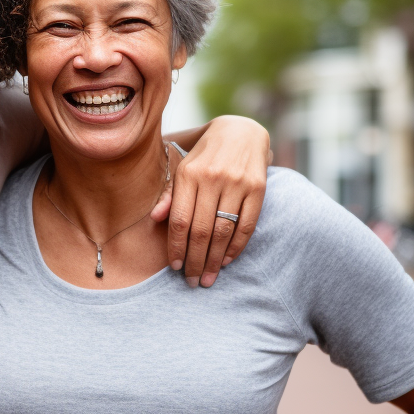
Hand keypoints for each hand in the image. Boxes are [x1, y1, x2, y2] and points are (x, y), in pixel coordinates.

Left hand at [153, 116, 270, 287]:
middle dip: (195, 261)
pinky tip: (226, 260)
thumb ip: (170, 194)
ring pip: (223, 231)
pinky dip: (236, 246)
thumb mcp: (182, 168)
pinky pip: (247, 225)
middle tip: (192, 281)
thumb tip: (155, 219)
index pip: (180, 220)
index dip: (176, 247)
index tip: (175, 267)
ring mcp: (237, 182)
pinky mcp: (258, 187)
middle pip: (201, 230)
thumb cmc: (204, 156)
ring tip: (208, 278)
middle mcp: (212, 178)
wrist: (241, 131)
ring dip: (214, 260)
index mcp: (188, 174)